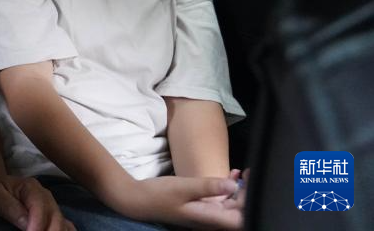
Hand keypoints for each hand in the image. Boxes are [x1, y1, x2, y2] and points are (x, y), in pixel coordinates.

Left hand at [0, 175, 74, 230]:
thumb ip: (8, 206)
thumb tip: (25, 223)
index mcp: (31, 187)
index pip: (40, 207)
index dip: (37, 225)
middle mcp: (46, 196)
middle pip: (56, 218)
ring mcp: (53, 206)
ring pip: (63, 224)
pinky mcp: (55, 217)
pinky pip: (68, 227)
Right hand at [111, 175, 241, 229]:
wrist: (138, 201)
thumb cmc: (159, 195)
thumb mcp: (183, 187)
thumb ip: (208, 186)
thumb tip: (233, 184)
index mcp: (209, 218)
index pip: (241, 218)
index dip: (251, 202)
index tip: (253, 181)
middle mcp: (210, 220)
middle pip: (239, 212)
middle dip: (247, 193)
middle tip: (249, 172)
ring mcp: (206, 215)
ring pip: (231, 205)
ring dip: (238, 190)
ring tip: (241, 172)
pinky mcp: (201, 208)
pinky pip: (221, 201)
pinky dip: (227, 189)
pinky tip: (229, 175)